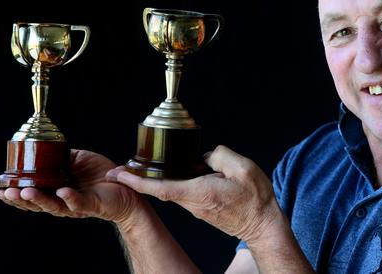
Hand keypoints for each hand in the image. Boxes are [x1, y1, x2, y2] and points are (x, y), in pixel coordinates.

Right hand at [0, 149, 144, 223]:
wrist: (125, 185)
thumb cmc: (101, 174)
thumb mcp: (78, 159)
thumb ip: (61, 156)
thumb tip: (45, 150)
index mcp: (56, 191)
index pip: (33, 196)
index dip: (16, 195)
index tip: (0, 190)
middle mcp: (63, 201)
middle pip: (38, 204)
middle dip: (21, 200)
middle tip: (6, 193)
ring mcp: (76, 205)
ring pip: (54, 205)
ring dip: (39, 200)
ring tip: (25, 193)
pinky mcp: (92, 205)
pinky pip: (78, 203)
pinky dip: (70, 198)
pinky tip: (61, 192)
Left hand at [106, 145, 280, 243]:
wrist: (263, 226)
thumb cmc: (255, 199)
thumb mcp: (243, 168)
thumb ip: (220, 156)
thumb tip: (206, 156)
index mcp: (200, 192)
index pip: (161, 187)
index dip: (138, 180)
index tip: (120, 174)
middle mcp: (193, 203)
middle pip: (160, 189)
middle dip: (138, 179)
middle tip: (118, 169)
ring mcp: (196, 208)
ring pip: (170, 190)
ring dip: (153, 181)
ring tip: (138, 167)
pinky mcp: (201, 208)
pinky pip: (181, 192)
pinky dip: (169, 182)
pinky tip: (171, 172)